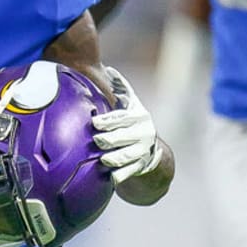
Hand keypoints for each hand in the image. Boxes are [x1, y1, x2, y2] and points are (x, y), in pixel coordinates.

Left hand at [93, 66, 161, 184]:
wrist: (151, 149)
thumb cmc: (134, 123)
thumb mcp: (132, 105)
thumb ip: (121, 89)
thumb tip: (109, 69)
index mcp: (138, 116)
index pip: (121, 118)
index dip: (107, 121)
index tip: (95, 123)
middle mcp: (142, 133)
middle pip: (121, 137)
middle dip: (107, 140)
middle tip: (96, 141)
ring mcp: (142, 151)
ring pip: (124, 156)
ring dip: (112, 158)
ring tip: (102, 159)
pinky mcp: (140, 167)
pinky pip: (127, 173)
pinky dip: (119, 176)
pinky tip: (110, 177)